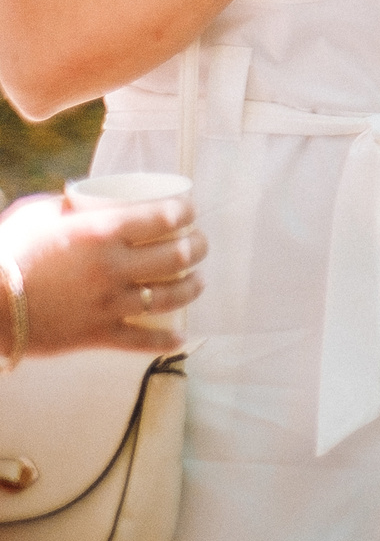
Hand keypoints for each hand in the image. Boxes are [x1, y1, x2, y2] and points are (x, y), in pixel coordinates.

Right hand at [0, 191, 204, 355]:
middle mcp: (113, 267)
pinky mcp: (96, 334)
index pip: (166, 217)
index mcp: (101, 232)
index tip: (189, 212)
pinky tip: (180, 336)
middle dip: (198, 247)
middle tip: (199, 244)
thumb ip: (67, 208)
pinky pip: (141, 340)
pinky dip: (165, 340)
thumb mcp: (36, 215)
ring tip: (197, 281)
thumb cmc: (5, 253)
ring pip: (170, 296)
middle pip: (178, 256)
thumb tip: (82, 200)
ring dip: (192, 287)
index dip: (187, 212)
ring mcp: (107, 303)